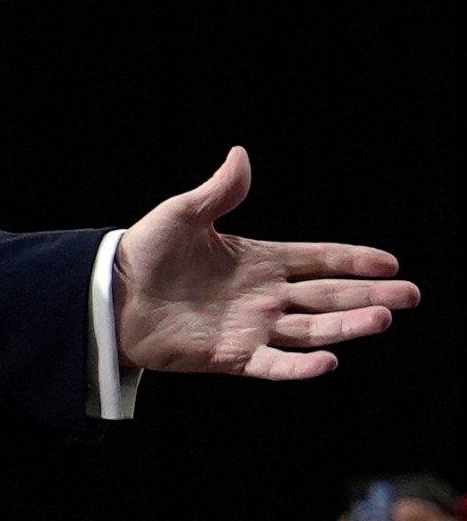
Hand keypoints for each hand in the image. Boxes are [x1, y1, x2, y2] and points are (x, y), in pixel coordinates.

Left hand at [114, 148, 418, 379]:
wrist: (110, 294)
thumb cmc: (145, 252)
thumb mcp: (183, 214)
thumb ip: (219, 191)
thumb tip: (240, 154)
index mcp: (258, 260)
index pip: (318, 259)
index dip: (354, 260)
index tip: (391, 262)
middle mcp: (263, 296)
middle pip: (327, 296)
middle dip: (369, 296)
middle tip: (411, 296)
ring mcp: (251, 326)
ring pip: (311, 329)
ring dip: (347, 327)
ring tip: (382, 320)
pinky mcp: (231, 355)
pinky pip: (273, 363)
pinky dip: (300, 366)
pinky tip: (330, 361)